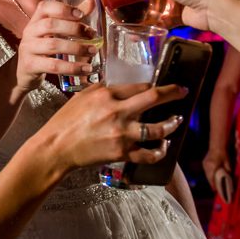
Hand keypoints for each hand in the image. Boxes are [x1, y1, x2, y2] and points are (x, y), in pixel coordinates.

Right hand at [14, 0, 100, 94]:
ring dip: (77, 48)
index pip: (45, 7)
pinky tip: (85, 69)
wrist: (24, 71)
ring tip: (93, 51)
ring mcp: (28, 49)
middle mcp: (30, 31)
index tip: (81, 14)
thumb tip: (92, 1)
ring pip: (53, 45)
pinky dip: (72, 67)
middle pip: (50, 25)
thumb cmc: (43, 47)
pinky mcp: (31, 66)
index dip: (63, 9)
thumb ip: (73, 17)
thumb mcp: (54, 31)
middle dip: (74, 29)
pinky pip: (53, 66)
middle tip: (93, 35)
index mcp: (36, 20)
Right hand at [35, 82, 186, 172]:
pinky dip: (160, 151)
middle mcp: (117, 112)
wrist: (56, 147)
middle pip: (154, 98)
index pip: (139, 85)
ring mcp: (121, 133)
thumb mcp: (83, 96)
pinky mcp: (121, 152)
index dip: (155, 84)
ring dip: (171, 124)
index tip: (163, 84)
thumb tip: (123, 85)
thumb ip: (104, 89)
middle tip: (183, 91)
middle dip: (173, 93)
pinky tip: (164, 147)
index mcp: (107, 94)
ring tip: (177, 120)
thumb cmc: (66, 121)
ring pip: (157, 128)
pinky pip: (148, 154)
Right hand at [202, 149, 231, 194]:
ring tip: (213, 184)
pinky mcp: (204, 163)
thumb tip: (229, 179)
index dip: (213, 185)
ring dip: (210, 179)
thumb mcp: (228, 163)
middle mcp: (207, 166)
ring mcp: (205, 164)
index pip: (212, 178)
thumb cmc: (224, 154)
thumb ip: (228, 171)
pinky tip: (212, 177)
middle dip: (211, 183)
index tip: (214, 190)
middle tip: (215, 189)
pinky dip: (209, 175)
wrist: (217, 146)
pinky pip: (206, 171)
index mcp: (213, 166)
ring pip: (207, 174)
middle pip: (208, 177)